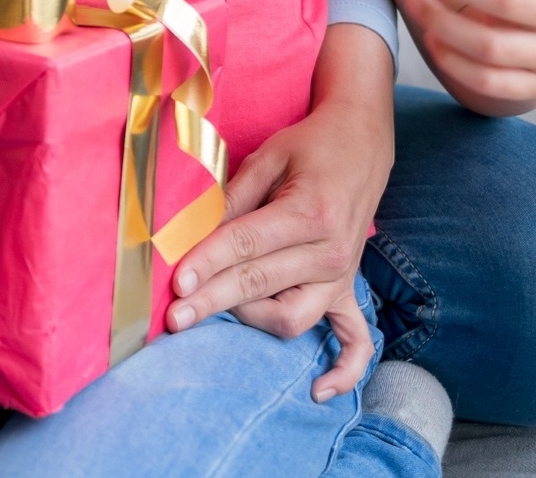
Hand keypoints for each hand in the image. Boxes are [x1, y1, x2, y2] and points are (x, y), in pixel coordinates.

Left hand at [165, 99, 387, 399]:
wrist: (361, 144)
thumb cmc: (309, 147)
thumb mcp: (269, 157)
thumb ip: (233, 196)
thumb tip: (193, 230)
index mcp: (309, 212)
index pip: (248, 245)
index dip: (209, 262)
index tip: (177, 282)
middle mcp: (330, 251)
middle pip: (261, 285)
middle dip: (213, 299)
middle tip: (174, 315)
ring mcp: (342, 275)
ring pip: (292, 318)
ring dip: (249, 319)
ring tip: (211, 307)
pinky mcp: (348, 288)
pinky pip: (355, 340)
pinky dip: (343, 370)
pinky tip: (318, 391)